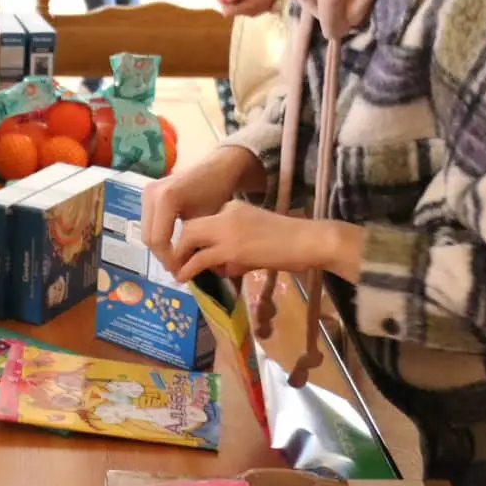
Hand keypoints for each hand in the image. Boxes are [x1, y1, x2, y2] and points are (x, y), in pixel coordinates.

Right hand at [141, 146, 265, 273]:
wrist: (217, 168)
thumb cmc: (217, 192)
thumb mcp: (205, 222)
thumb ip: (190, 244)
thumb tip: (181, 271)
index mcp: (166, 198)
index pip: (158, 239)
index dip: (168, 259)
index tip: (179, 272)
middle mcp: (151, 194)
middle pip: (148, 236)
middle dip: (162, 255)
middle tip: (176, 268)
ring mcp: (146, 192)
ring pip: (146, 230)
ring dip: (159, 246)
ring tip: (175, 257)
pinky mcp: (147, 194)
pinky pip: (148, 222)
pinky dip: (158, 234)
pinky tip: (171, 243)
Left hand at [170, 201, 365, 282]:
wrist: (311, 241)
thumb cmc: (290, 241)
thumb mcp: (256, 236)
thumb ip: (236, 248)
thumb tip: (223, 267)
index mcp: (233, 207)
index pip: (202, 220)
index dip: (192, 239)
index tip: (188, 253)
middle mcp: (226, 213)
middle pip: (189, 226)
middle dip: (178, 246)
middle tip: (175, 263)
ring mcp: (227, 230)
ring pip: (189, 239)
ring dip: (180, 257)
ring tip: (177, 272)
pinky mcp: (231, 248)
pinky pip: (200, 259)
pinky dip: (188, 269)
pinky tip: (184, 277)